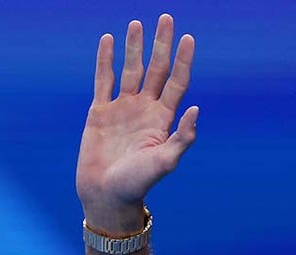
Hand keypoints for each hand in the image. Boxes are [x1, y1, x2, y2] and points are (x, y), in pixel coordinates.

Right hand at [76, 14, 196, 232]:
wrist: (107, 195)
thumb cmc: (138, 183)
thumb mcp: (165, 161)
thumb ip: (182, 137)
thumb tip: (196, 109)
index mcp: (163, 119)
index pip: (176, 82)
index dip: (182, 60)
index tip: (188, 38)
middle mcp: (145, 109)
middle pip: (156, 69)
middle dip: (161, 44)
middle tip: (166, 18)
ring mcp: (123, 108)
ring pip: (130, 70)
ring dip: (134, 47)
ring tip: (136, 23)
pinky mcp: (100, 112)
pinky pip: (103, 80)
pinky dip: (105, 60)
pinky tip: (108, 40)